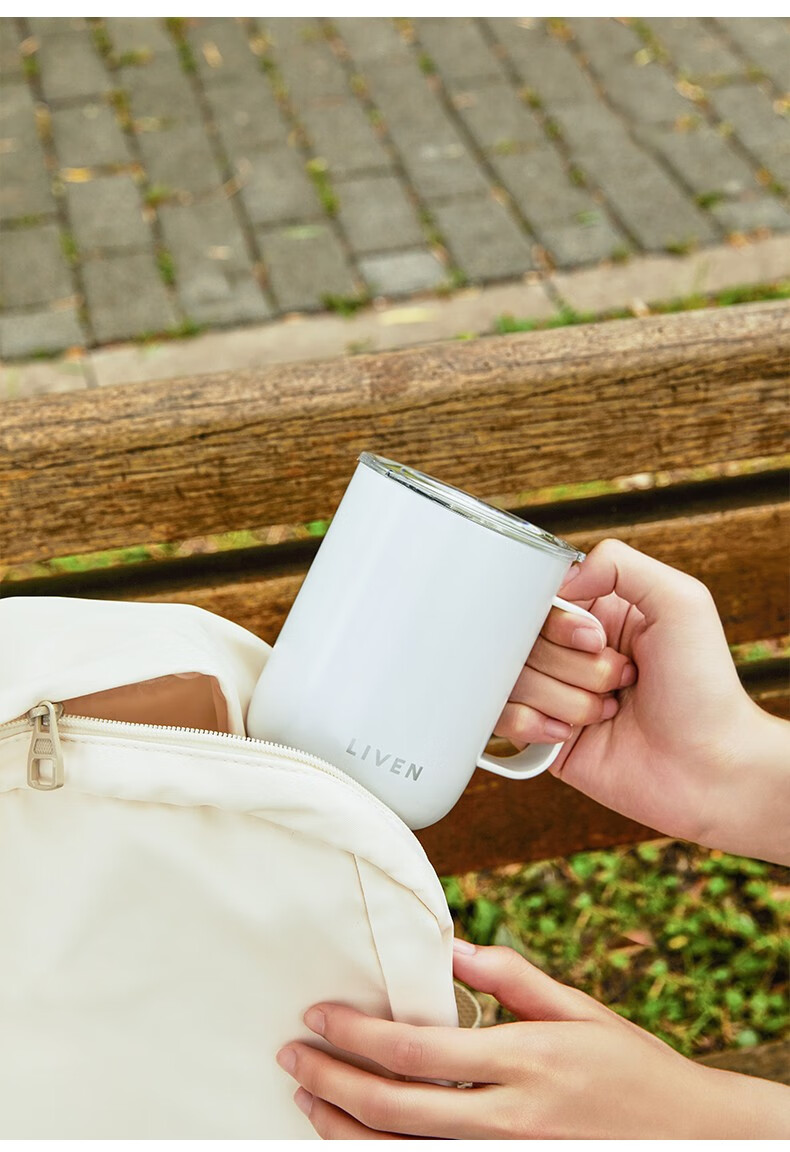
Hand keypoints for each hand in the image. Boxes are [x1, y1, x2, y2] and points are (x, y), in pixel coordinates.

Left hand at [276, 943, 789, 1138]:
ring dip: (343, 1129)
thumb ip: (510, 977)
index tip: (318, 1015)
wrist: (688, 1138)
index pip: (415, 1049)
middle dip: (331, 1081)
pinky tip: (356, 1140)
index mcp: (523, 1059)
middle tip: (290, 1057)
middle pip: (394, 1108)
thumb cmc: (631, 1065)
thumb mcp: (578, 1007)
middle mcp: (508, 1117)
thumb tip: (451, 947)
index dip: (354, 1034)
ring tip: (306, 1101)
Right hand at [498, 539, 789, 863]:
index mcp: (598, 615)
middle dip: (573, 666)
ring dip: (565, 700)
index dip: (560, 623)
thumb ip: (620, 564)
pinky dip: (532, 726)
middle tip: (620, 681)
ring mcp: (554, 695)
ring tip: (607, 712)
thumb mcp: (680, 601)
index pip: (540, 600)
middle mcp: (571, 653)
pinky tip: (569, 734)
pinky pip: (500, 720)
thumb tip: (562, 579)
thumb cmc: (704, 688)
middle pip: (521, 640)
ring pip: (512, 680)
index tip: (596, 640)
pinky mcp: (542, 738)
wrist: (710, 769)